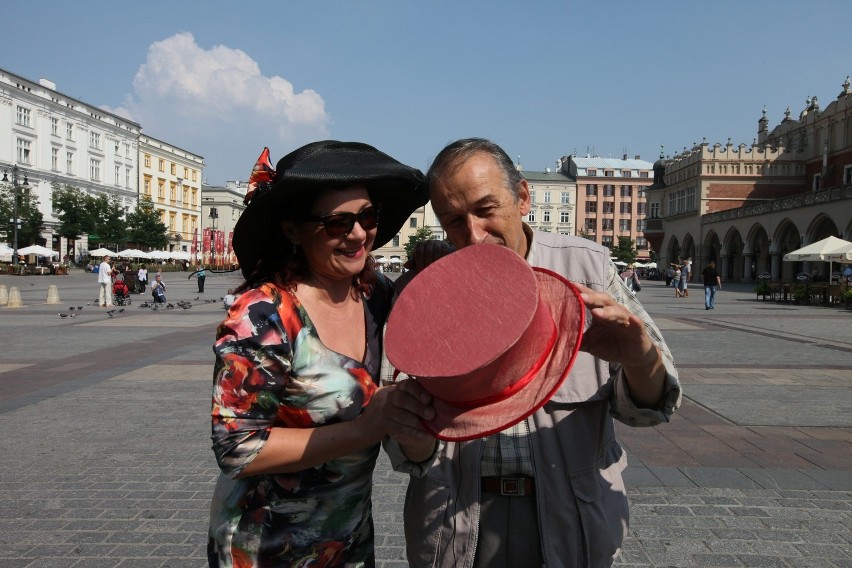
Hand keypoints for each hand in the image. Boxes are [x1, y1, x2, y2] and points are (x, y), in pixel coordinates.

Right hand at [383, 379, 436, 460]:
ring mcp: (388, 410)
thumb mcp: (430, 402)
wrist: (416, 428)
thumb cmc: (426, 409)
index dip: (418, 392)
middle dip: (417, 407)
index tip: (429, 399)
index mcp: (405, 386)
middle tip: (431, 414)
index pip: (409, 385)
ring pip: (400, 415)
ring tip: (427, 427)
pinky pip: (399, 428)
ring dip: (415, 421)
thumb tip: (447, 398)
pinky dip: (412, 432)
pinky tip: (423, 435)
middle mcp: (394, 395)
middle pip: (402, 399)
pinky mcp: (387, 424)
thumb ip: (434, 399)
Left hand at [397, 241, 453, 292]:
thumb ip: (412, 263)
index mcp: (420, 244)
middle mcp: (428, 242)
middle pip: (428, 251)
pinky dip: (443, 258)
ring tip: (435, 269)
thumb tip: (406, 266)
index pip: (419, 252)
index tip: (421, 270)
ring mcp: (437, 242)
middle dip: (428, 262)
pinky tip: (442, 265)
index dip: (420, 262)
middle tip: (428, 271)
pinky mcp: (445, 245)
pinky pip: (444, 251)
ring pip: (436, 251)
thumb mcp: (417, 261)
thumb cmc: (424, 259)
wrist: (437, 255)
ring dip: (435, 261)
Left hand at [574, 283, 665, 406]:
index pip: (589, 298)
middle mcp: (613, 312)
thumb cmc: (610, 345)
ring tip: (597, 312)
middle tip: (580, 296)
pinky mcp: (638, 331)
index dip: (580, 292)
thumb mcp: (590, 344)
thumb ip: (575, 340)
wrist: (633, 356)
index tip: (567, 285)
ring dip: (607, 311)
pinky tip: (632, 319)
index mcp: (601, 312)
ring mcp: (626, 320)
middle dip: (592, 297)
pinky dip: (635, 321)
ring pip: (617, 312)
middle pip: (602, 300)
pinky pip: (637, 324)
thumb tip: (553, 340)